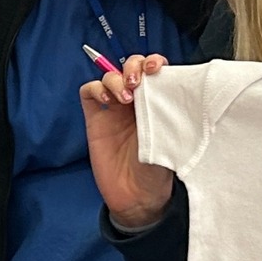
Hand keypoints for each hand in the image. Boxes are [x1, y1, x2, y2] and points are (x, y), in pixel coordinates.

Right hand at [80, 53, 175, 226]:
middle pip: (131, 67)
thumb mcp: (172, 138)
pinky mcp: (96, 120)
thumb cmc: (159, 171)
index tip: (157, 69)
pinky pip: (89, 92)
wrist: (138, 197)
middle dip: (134, 66)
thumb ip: (169, 113)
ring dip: (116, 79)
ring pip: (109, 76)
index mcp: (158, 102)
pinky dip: (96, 89)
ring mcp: (113, 110)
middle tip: (138, 81)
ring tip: (125, 97)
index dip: (154, 62)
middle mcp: (136, 102)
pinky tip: (106, 100)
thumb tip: (170, 90)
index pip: (155, 71)